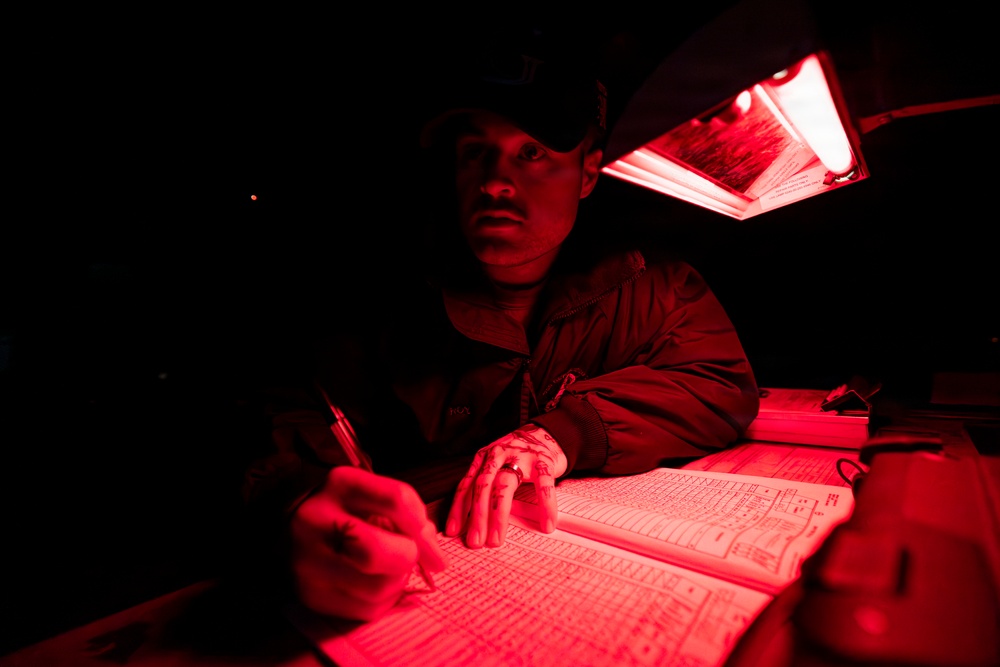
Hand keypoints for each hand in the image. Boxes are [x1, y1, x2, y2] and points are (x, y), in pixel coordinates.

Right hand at [289, 466, 447, 620]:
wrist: (288, 527)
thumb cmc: (345, 510)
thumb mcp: (371, 495)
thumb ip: (407, 513)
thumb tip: (433, 555)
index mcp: (340, 485)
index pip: (395, 499)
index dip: (420, 522)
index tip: (428, 537)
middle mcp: (316, 522)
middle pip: (378, 552)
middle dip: (406, 557)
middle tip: (409, 555)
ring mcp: (309, 563)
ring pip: (376, 588)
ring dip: (397, 581)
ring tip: (389, 568)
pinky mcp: (311, 596)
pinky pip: (366, 610)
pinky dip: (383, 600)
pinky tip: (374, 583)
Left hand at [445, 425, 566, 548]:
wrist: (546, 433)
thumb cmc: (518, 455)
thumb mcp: (495, 463)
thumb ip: (484, 483)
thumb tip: (470, 519)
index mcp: (484, 458)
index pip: (467, 485)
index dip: (458, 508)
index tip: (453, 531)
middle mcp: (499, 456)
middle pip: (483, 488)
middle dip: (477, 517)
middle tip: (475, 541)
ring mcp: (521, 457)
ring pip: (505, 487)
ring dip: (498, 515)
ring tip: (496, 538)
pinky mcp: (543, 461)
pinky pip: (542, 485)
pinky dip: (545, 506)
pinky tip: (546, 524)